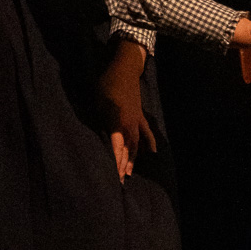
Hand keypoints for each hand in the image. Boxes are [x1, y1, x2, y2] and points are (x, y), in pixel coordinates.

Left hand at [97, 40, 156, 181]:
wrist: (125, 69)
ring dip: (132, 159)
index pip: (117, 145)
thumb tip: (103, 136)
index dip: (116, 160)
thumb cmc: (107, 84)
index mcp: (119, 120)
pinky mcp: (140, 117)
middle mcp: (130, 123)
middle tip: (119, 180)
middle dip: (123, 165)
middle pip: (127, 148)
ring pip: (136, 144)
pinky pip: (146, 133)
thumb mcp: (99, 102)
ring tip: (128, 173)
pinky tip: (151, 153)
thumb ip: (104, 120)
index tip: (114, 174)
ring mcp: (137, 120)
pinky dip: (148, 144)